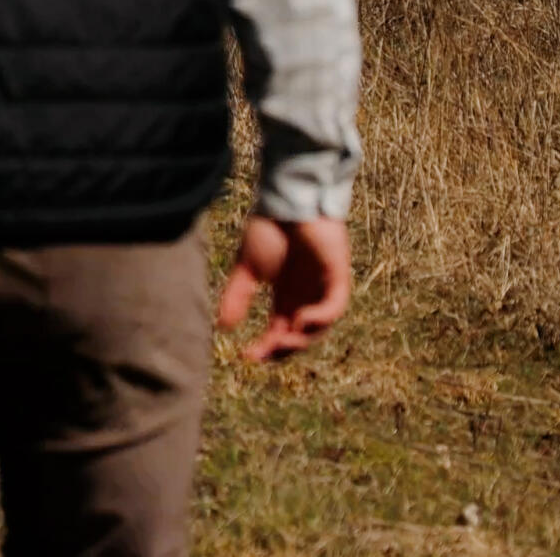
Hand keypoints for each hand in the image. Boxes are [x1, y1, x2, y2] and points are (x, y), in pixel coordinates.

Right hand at [216, 214, 351, 361]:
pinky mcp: (336, 277)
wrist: (287, 201)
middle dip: (283, 349)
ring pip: (319, 327)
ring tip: (283, 340)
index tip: (246, 358)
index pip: (278, 332)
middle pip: (299, 336)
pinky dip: (321, 317)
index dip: (265, 348)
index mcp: (286, 297)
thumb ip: (238, 296)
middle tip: (265, 354)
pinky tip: (302, 320)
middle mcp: (306, 298)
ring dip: (302, 338)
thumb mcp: (247, 268)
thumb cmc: (269, 230)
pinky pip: (335, 306)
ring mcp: (322, 289)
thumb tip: (223, 327)